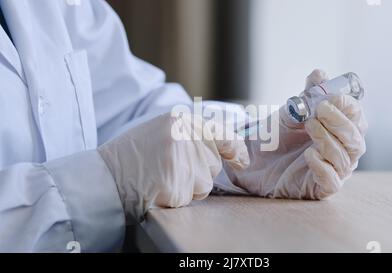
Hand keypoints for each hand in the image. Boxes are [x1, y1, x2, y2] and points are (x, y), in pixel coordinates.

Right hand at [98, 112, 249, 221]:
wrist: (104, 175)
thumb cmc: (132, 155)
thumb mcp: (163, 130)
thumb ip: (191, 135)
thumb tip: (225, 149)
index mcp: (182, 120)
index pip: (223, 134)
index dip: (236, 149)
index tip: (242, 160)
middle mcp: (185, 136)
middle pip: (213, 166)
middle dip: (198, 174)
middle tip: (168, 169)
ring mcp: (181, 160)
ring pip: (203, 186)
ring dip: (187, 188)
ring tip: (161, 178)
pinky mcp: (176, 183)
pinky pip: (187, 198)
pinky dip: (174, 199)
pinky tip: (156, 188)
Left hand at [224, 69, 367, 199]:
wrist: (255, 161)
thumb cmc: (279, 136)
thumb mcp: (291, 111)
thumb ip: (308, 94)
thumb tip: (319, 74)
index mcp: (341, 129)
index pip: (357, 117)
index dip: (347, 106)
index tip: (329, 97)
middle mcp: (343, 150)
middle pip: (357, 139)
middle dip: (339, 122)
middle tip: (319, 111)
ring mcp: (334, 171)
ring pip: (345, 158)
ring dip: (328, 140)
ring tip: (309, 127)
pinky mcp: (321, 189)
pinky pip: (332, 182)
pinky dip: (323, 167)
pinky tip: (309, 155)